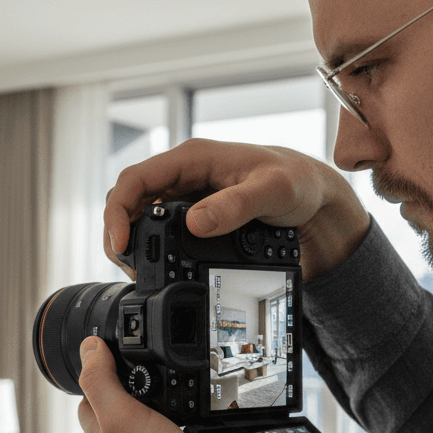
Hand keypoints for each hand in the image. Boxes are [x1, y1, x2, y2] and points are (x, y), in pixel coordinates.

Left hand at [77, 335, 242, 432]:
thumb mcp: (121, 416)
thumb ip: (101, 381)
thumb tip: (88, 346)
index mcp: (99, 431)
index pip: (89, 388)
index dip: (100, 364)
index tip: (118, 345)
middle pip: (122, 396)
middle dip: (136, 375)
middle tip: (153, 357)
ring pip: (151, 410)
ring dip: (165, 392)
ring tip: (178, 375)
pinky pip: (177, 424)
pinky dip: (186, 410)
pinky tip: (198, 405)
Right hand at [104, 138, 370, 281]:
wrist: (315, 201)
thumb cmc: (298, 184)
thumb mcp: (272, 192)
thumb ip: (235, 206)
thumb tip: (194, 223)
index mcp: (192, 158)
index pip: (134, 179)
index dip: (117, 212)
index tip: (120, 246)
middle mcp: (183, 175)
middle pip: (129, 201)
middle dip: (119, 234)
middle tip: (129, 269)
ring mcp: (185, 197)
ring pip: (139, 219)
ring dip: (132, 246)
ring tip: (139, 274)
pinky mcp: (192, 218)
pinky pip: (159, 233)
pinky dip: (152, 252)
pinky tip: (158, 271)